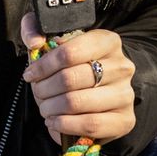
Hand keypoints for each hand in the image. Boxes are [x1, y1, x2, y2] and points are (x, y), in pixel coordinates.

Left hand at [20, 12, 136, 145]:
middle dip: (45, 89)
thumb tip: (35, 42)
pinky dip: (65, 125)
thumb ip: (35, 30)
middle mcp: (122, 66)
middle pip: (70, 78)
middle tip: (38, 93)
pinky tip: (55, 121)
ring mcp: (126, 94)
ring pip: (77, 102)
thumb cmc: (70, 69)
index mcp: (108, 41)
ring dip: (51, 108)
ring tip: (45, 108)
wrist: (95, 98)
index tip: (30, 74)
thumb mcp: (53, 43)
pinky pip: (90, 124)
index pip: (69, 52)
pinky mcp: (125, 119)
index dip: (44, 66)